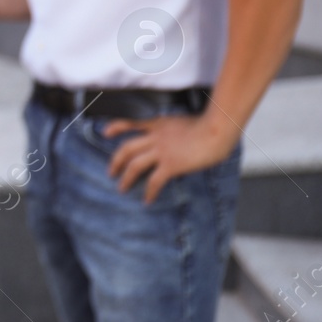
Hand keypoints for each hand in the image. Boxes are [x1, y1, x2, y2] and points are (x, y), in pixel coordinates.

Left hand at [103, 113, 240, 204]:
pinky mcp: (171, 164)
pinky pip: (154, 180)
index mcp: (158, 124)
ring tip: (122, 188)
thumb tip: (177, 139)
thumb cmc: (210, 124)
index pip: (130, 124)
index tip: (105, 132)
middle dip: (116, 161)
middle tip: (111, 172)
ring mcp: (161, 150)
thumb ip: (174, 129)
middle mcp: (155, 136)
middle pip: (127, 148)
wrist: (216, 128)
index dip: (115, 128)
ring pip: (135, 165)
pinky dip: (149, 192)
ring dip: (126, 178)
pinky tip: (147, 200)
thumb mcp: (184, 121)